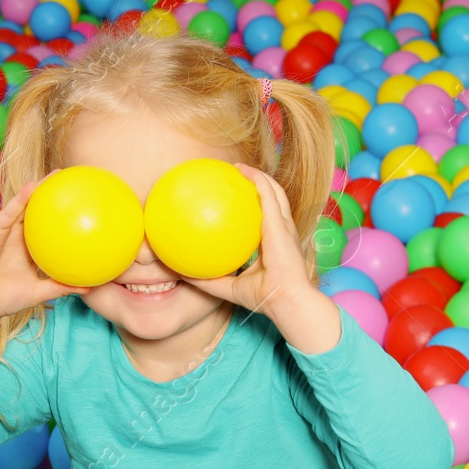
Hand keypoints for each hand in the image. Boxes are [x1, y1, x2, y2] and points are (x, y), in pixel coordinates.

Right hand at [0, 181, 87, 337]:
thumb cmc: (5, 299)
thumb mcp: (39, 292)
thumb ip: (61, 286)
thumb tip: (89, 287)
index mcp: (29, 250)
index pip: (47, 228)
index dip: (60, 217)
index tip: (79, 205)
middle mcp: (18, 237)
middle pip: (37, 212)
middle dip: (51, 196)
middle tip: (70, 181)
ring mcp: (6, 231)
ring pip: (23, 205)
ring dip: (37, 189)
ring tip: (55, 175)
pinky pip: (9, 212)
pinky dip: (20, 198)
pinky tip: (33, 186)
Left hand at [182, 165, 317, 319]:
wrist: (285, 300)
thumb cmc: (264, 297)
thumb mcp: (230, 287)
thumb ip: (209, 280)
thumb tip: (183, 274)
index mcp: (276, 244)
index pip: (268, 219)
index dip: (257, 208)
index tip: (239, 201)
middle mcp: (282, 231)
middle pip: (273, 199)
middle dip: (259, 185)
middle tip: (238, 177)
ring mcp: (284, 225)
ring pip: (274, 191)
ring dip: (259, 176)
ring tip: (239, 168)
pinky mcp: (280, 223)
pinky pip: (269, 194)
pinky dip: (258, 180)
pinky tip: (244, 172)